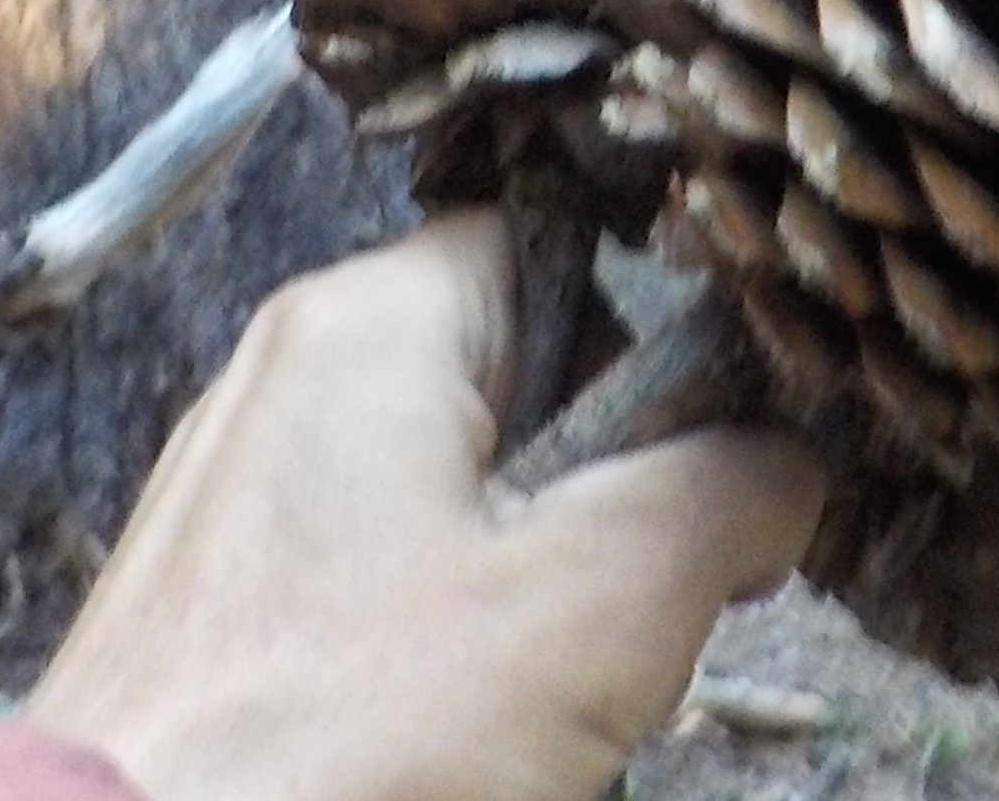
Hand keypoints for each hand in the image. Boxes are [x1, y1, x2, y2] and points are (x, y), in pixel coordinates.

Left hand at [20, 211, 826, 800]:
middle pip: (514, 394)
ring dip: (530, 614)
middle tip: (628, 627)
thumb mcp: (600, 605)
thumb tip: (789, 461)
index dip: (660, 343)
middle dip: (598, 513)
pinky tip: (450, 755)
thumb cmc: (351, 743)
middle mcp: (280, 382)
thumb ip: (724, 496)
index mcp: (364, 324)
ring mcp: (231, 507)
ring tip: (536, 720)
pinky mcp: (209, 623)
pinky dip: (435, 673)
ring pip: (453, 519)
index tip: (714, 464)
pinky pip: (373, 608)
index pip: (558, 247)